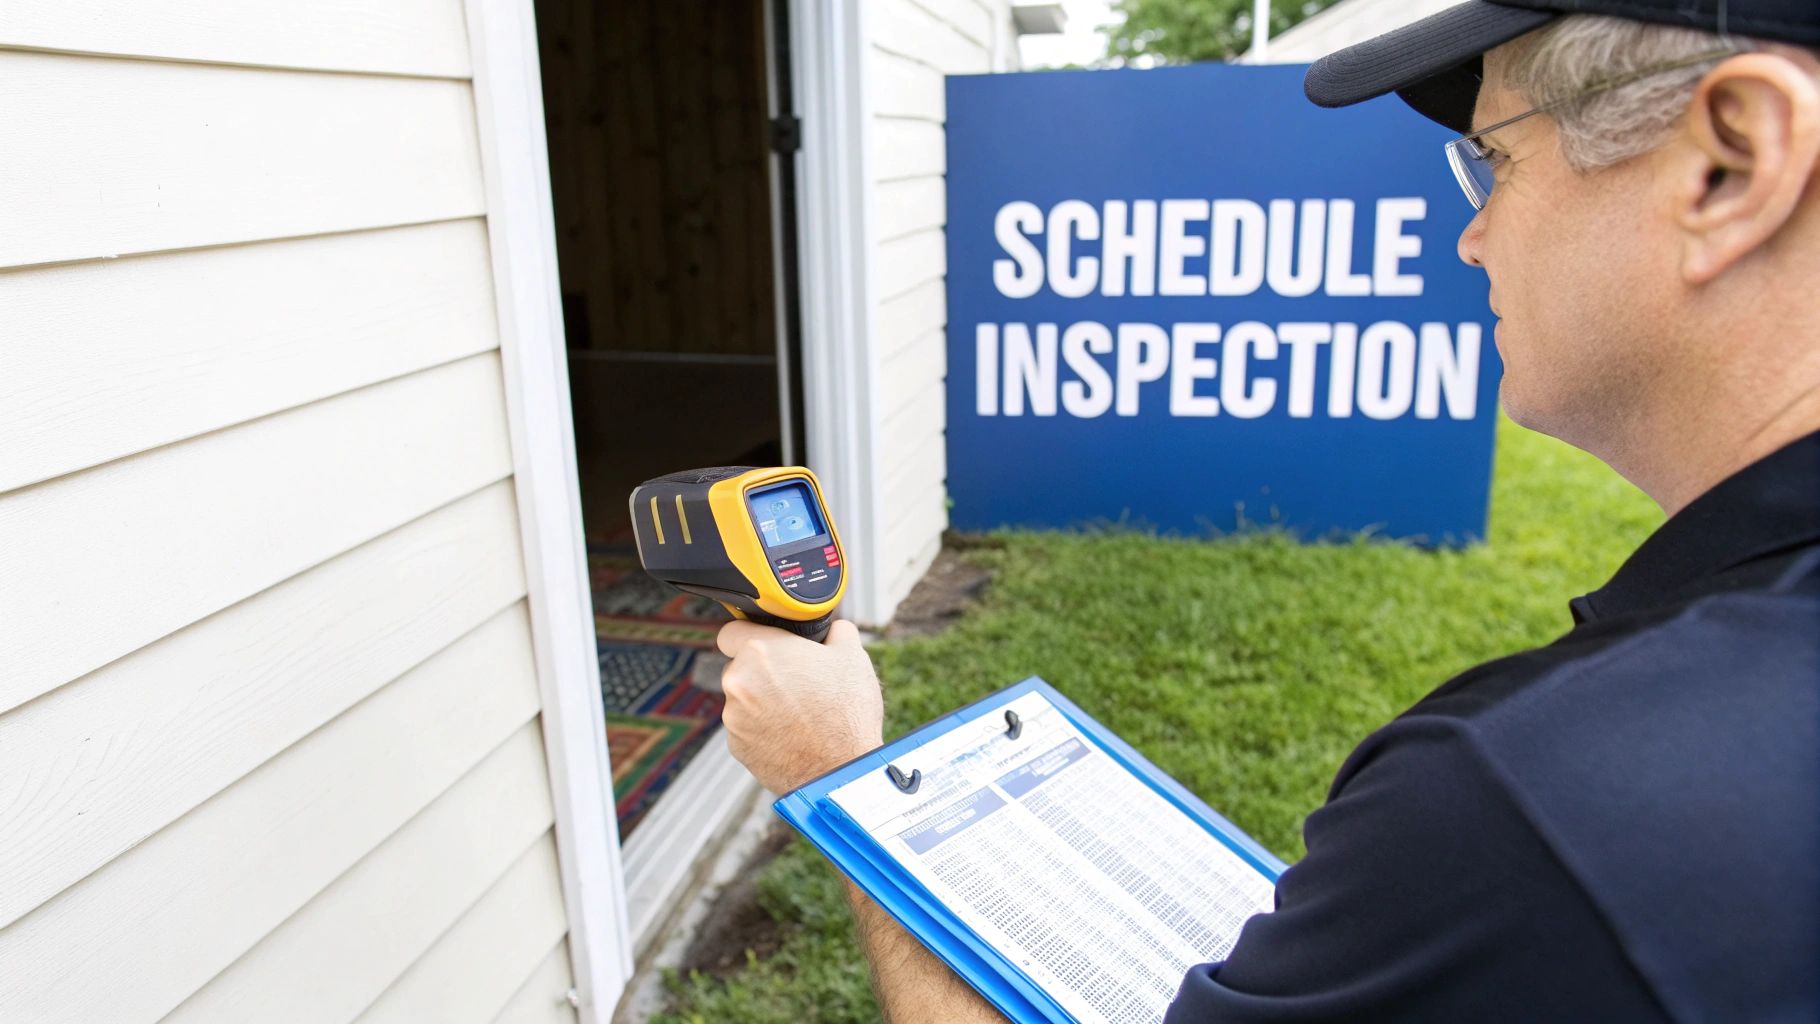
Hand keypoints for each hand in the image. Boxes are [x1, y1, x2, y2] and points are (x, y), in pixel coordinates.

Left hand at [716, 619, 884, 793]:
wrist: (841, 772)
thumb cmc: (846, 713)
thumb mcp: (853, 656)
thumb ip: (836, 632)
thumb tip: (835, 629)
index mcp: (760, 652)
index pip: (732, 631)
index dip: (751, 634)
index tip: (767, 643)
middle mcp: (737, 682)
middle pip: (740, 667)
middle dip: (763, 672)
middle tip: (796, 681)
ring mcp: (734, 717)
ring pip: (743, 699)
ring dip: (763, 702)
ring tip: (799, 713)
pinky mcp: (736, 747)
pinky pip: (746, 728)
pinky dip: (763, 729)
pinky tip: (792, 735)